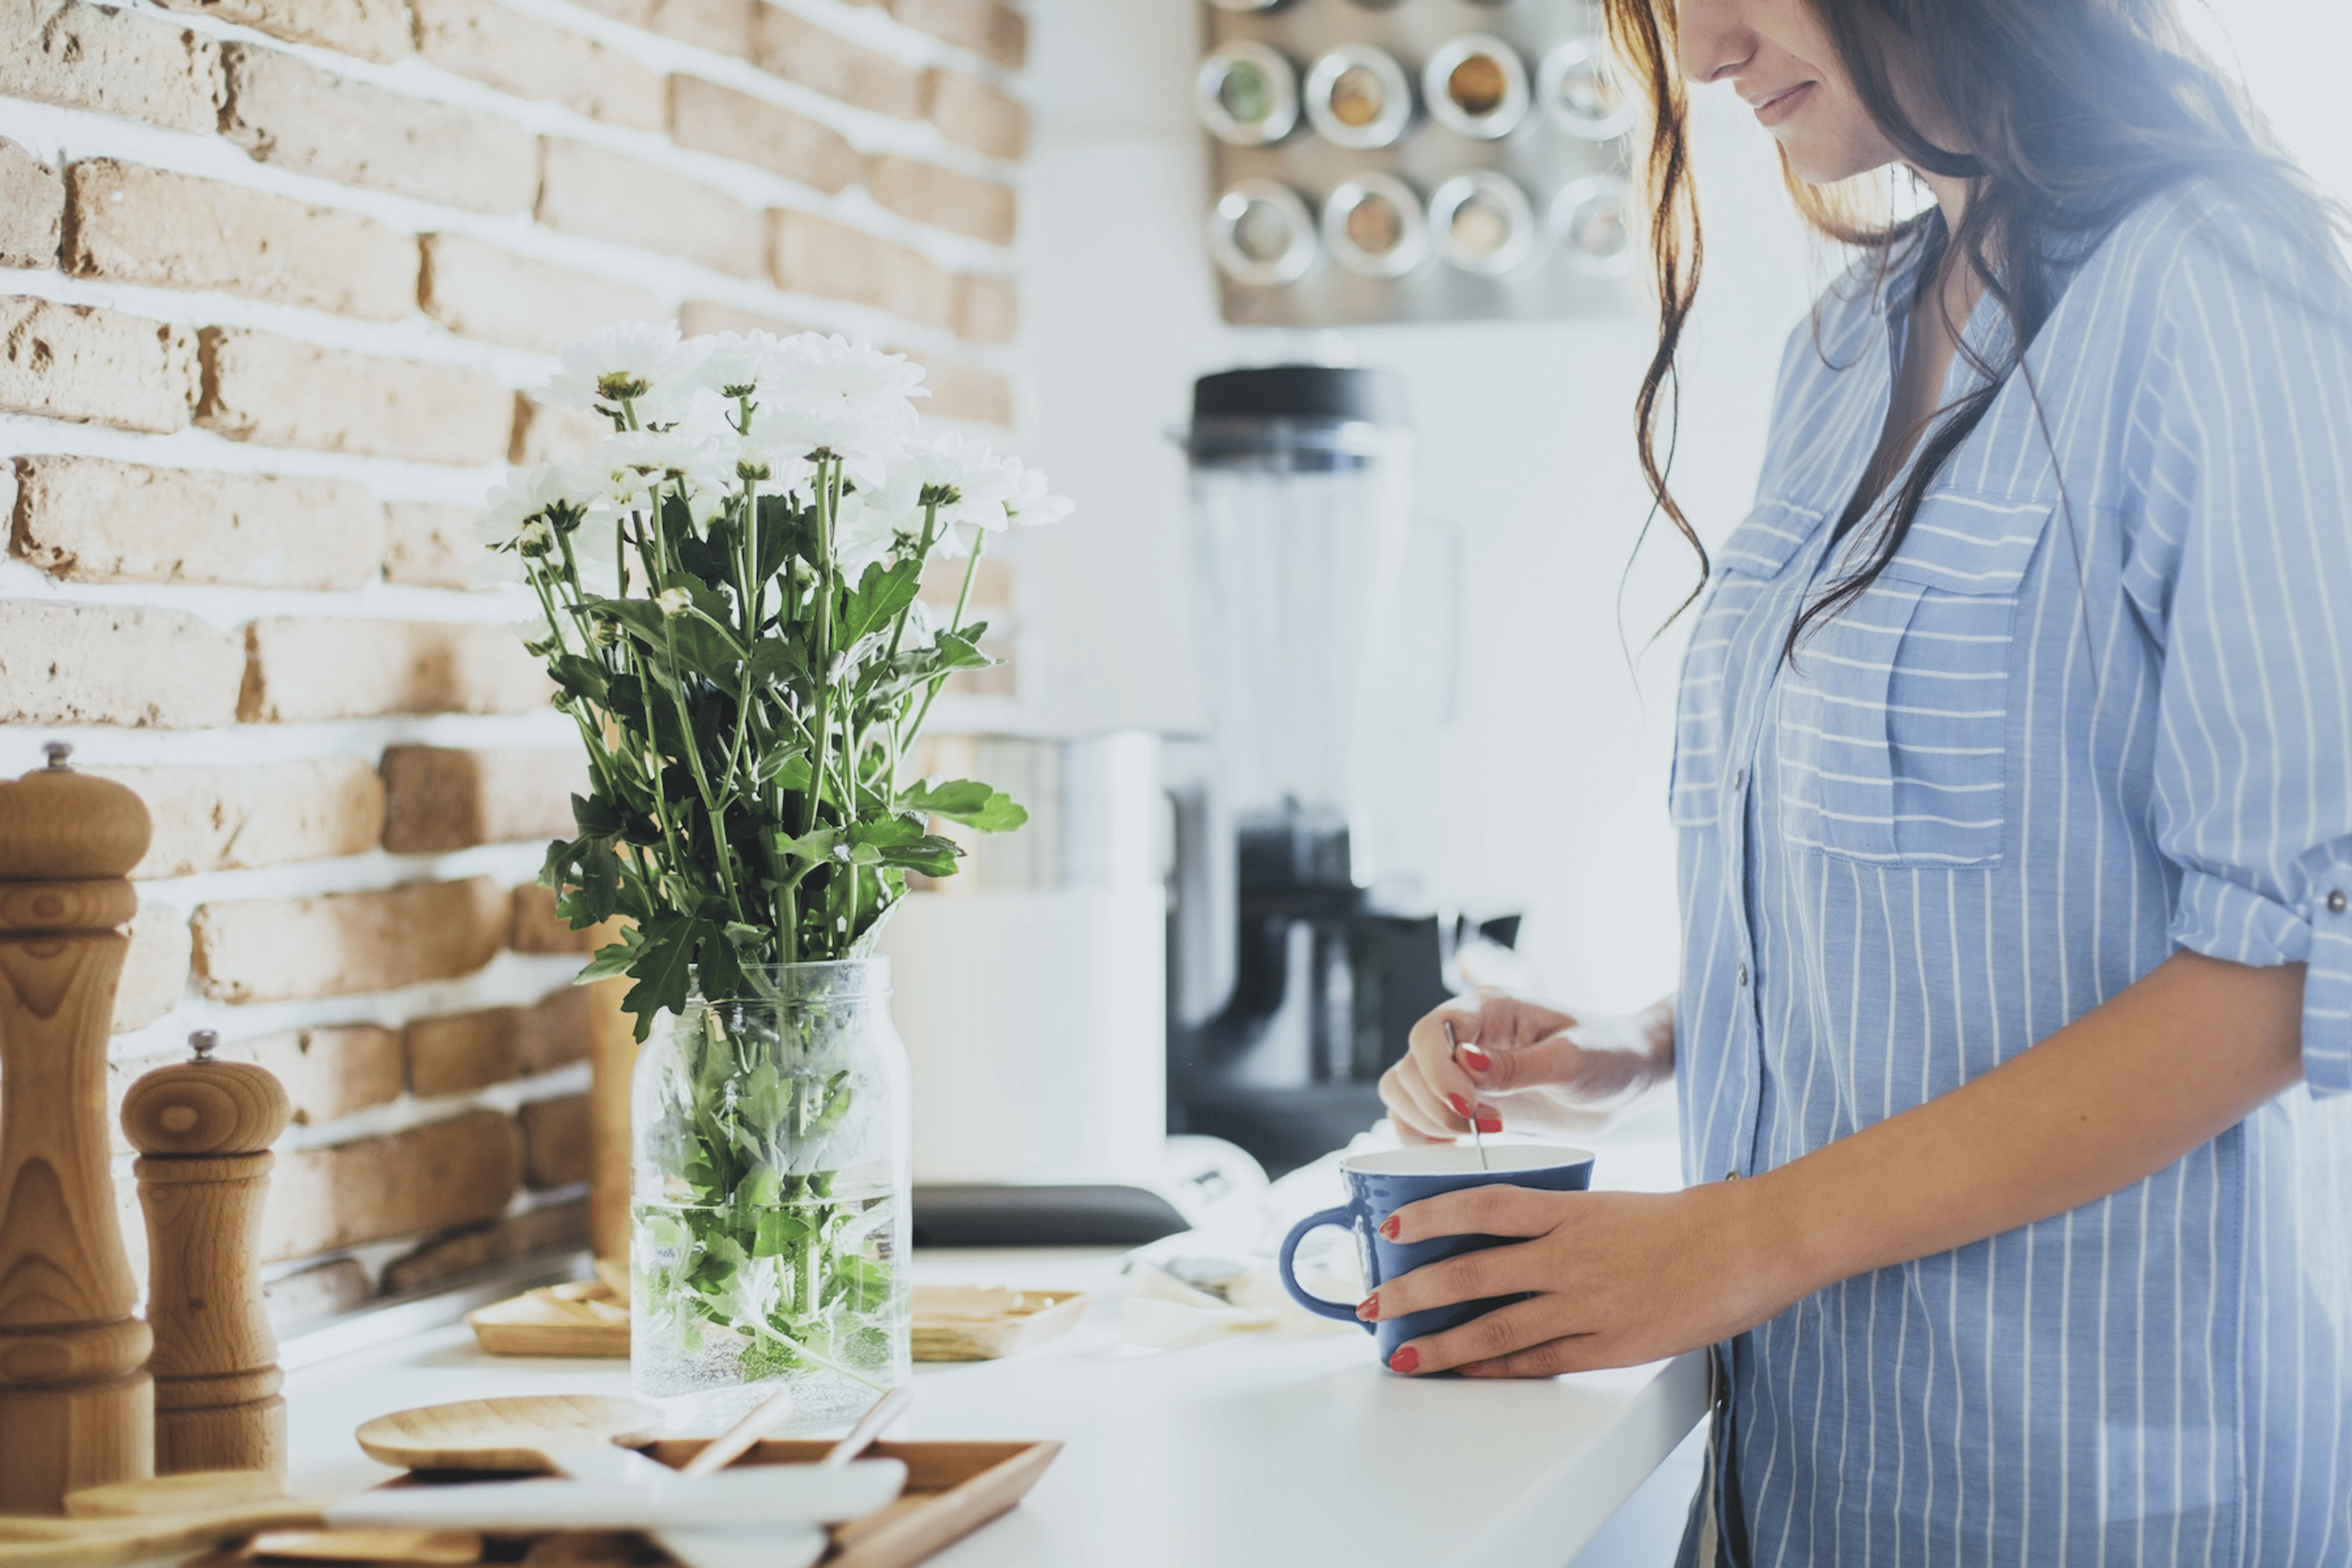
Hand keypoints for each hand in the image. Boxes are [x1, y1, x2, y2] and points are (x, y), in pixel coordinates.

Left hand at [1361, 1181, 1798, 1376]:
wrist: (1752, 1244)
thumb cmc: (1691, 1220)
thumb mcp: (1613, 1205)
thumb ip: (1561, 1221)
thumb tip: (1510, 1233)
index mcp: (1570, 1210)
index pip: (1483, 1206)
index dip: (1432, 1216)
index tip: (1392, 1229)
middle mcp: (1569, 1255)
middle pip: (1472, 1271)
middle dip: (1412, 1290)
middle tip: (1371, 1305)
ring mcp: (1589, 1303)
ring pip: (1497, 1327)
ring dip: (1443, 1344)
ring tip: (1403, 1355)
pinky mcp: (1612, 1345)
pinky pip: (1542, 1361)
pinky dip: (1499, 1370)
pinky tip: (1468, 1374)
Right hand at [1377, 989, 1675, 1144]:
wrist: (1627, 1078)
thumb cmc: (1609, 1056)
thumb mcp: (1573, 1062)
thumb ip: (1519, 1066)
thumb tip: (1465, 1063)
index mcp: (1490, 1008)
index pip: (1431, 1031)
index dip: (1438, 1073)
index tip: (1471, 1109)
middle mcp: (1466, 1034)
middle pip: (1409, 1065)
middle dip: (1435, 1105)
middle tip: (1485, 1128)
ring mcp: (1459, 1068)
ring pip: (1401, 1089)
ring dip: (1424, 1120)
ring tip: (1474, 1137)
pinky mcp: (1462, 1099)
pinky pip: (1414, 1116)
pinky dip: (1421, 1135)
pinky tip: (1457, 1148)